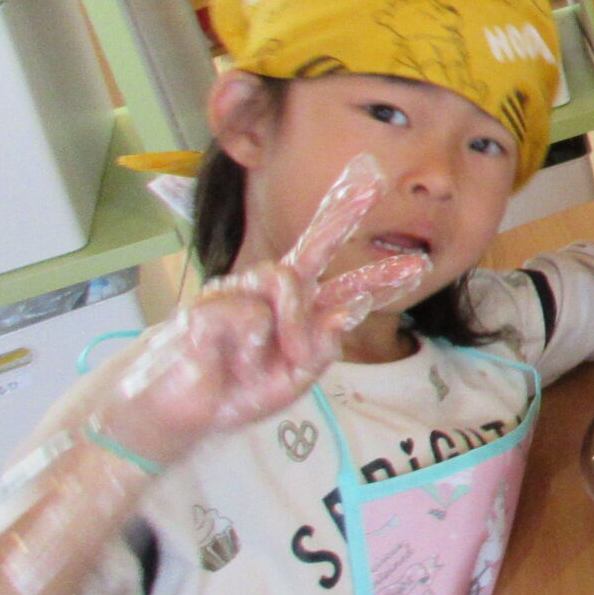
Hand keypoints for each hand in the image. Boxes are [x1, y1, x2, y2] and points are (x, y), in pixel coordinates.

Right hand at [101, 157, 428, 465]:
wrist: (177, 414)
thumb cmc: (234, 392)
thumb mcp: (290, 381)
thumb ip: (319, 349)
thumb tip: (342, 312)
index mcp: (297, 316)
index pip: (343, 289)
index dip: (378, 276)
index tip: (416, 265)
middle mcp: (272, 295)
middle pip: (314, 245)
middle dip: (342, 211)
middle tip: (371, 180)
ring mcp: (241, 292)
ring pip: (288, 280)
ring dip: (289, 324)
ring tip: (263, 355)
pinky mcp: (211, 300)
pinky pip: (251, 309)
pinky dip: (251, 338)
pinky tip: (232, 353)